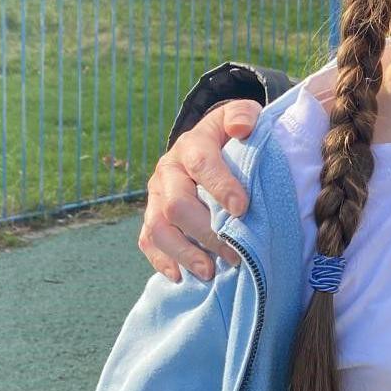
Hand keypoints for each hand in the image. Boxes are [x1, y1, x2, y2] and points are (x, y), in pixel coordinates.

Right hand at [138, 99, 261, 281]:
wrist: (208, 144)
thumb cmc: (231, 136)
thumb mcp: (241, 116)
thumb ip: (243, 115)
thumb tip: (241, 127)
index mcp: (191, 145)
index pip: (201, 164)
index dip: (220, 186)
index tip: (242, 209)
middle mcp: (168, 171)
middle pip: (176, 205)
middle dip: (207, 231)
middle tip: (236, 253)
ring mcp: (156, 196)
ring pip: (159, 228)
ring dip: (184, 252)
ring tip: (209, 271)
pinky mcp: (151, 216)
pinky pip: (148, 241)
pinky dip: (162, 260)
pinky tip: (181, 276)